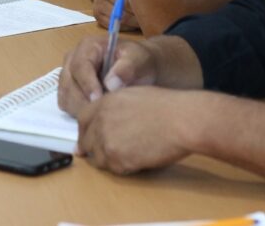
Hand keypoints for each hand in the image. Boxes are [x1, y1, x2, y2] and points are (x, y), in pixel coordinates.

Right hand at [58, 36, 157, 116]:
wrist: (140, 69)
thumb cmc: (139, 61)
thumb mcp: (139, 59)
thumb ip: (127, 68)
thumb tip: (110, 84)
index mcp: (88, 46)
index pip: (80, 66)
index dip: (87, 84)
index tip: (99, 99)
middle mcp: (73, 59)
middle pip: (68, 83)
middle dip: (84, 100)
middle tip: (103, 113)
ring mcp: (68, 75)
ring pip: (66, 96)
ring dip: (81, 108)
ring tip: (102, 113)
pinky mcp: (68, 91)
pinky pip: (66, 105)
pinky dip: (78, 112)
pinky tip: (96, 114)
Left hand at [76, 87, 191, 173]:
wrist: (181, 121)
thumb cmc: (167, 106)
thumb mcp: (134, 95)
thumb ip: (115, 105)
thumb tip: (110, 118)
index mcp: (105, 103)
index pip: (83, 119)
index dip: (86, 130)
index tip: (89, 138)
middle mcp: (101, 121)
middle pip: (86, 140)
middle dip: (93, 148)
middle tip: (107, 153)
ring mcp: (107, 141)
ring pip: (98, 158)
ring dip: (109, 160)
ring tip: (128, 156)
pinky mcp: (117, 159)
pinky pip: (113, 169)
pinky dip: (123, 168)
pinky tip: (137, 161)